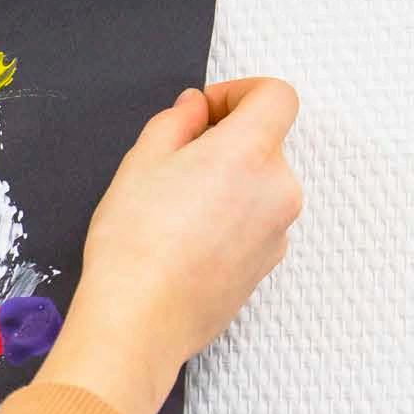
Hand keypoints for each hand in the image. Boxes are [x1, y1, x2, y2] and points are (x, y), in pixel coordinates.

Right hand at [39, 78, 304, 413]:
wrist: (140, 320)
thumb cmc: (136, 245)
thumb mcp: (142, 161)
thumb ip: (177, 121)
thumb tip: (194, 109)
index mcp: (250, 153)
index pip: (277, 96)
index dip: (241, 92)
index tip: (209, 110)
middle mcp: (278, 190)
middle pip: (266, 143)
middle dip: (227, 141)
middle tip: (178, 159)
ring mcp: (278, 232)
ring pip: (260, 185)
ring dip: (229, 182)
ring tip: (176, 206)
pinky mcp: (267, 265)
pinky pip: (256, 223)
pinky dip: (231, 218)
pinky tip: (187, 238)